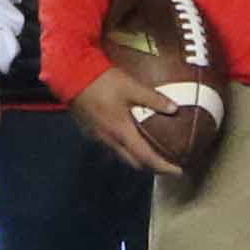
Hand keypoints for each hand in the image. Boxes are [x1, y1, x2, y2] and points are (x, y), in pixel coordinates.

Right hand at [71, 61, 205, 176]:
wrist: (71, 77)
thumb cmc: (102, 82)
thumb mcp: (131, 87)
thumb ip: (153, 99)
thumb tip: (175, 108)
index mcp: (121, 132)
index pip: (146, 157)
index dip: (163, 167)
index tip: (178, 171)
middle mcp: (110, 140)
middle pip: (134, 163)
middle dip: (151, 167)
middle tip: (166, 164)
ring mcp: (98, 138)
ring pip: (121, 156)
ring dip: (136, 159)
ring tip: (149, 153)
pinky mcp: (90, 132)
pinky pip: (110, 147)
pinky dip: (123, 148)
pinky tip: (128, 137)